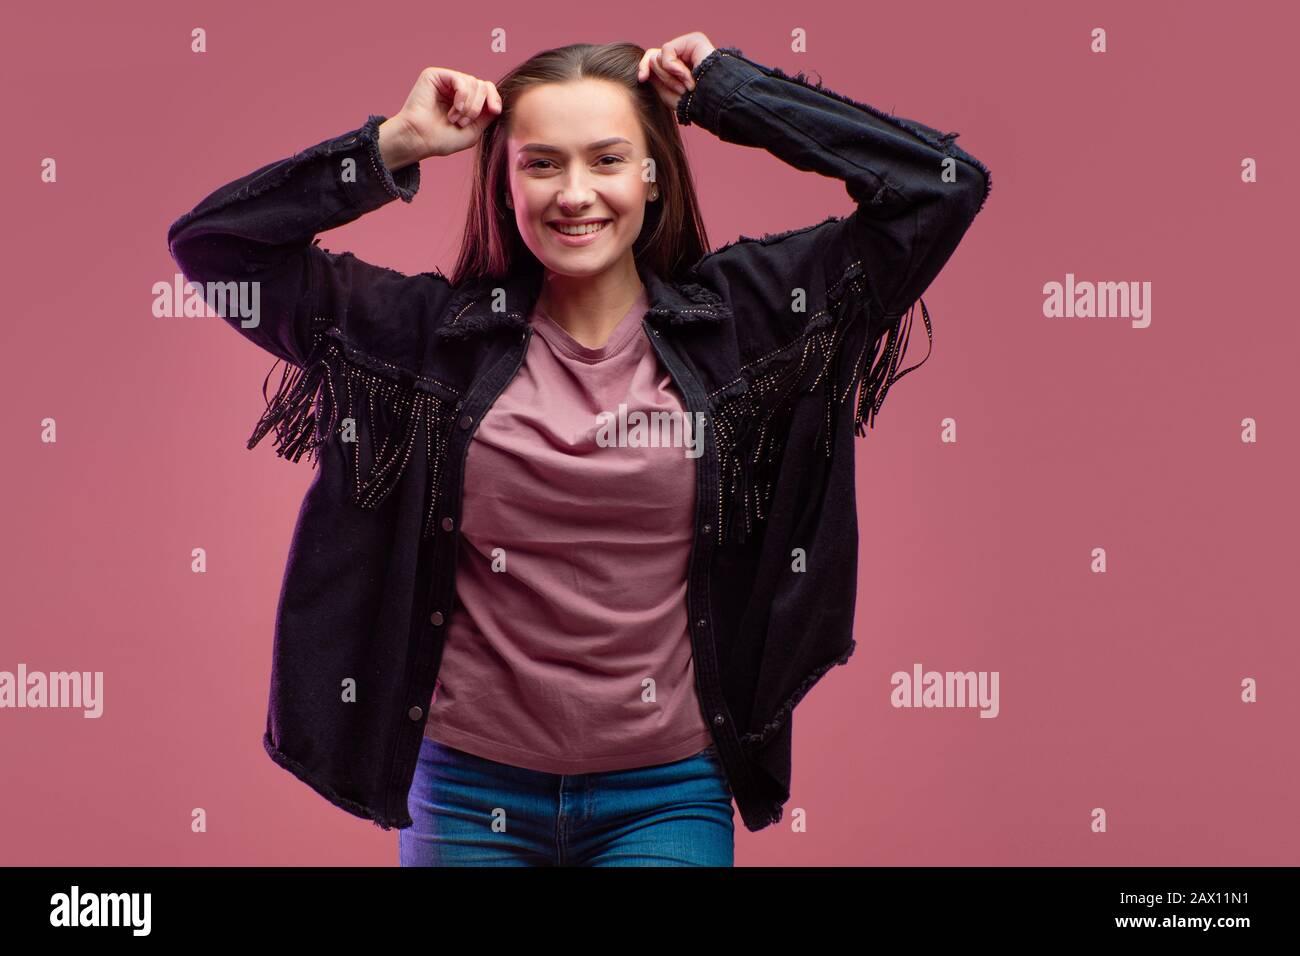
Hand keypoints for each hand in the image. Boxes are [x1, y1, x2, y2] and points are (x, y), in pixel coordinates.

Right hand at [380, 67, 502, 166]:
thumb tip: (497, 102)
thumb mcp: (473, 130)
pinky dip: (462, 96)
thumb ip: (487, 115)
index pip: (487, 90)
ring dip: (469, 106)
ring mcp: (446, 81)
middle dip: (478, 107)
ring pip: (473, 82)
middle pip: (482, 85)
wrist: (420, 140)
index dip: (494, 98)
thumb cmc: (442, 139)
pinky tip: (455, 109)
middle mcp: (456, 88)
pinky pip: (460, 79)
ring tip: (455, 119)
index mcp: (465, 100)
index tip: (495, 110)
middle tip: (463, 123)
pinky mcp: (435, 75)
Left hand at [637, 33, 716, 112]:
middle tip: (681, 90)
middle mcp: (682, 53)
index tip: (642, 79)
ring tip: (688, 86)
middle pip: (654, 58)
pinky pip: (667, 51)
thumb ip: (654, 75)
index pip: (653, 59)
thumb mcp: (667, 91)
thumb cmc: (692, 102)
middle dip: (663, 78)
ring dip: (670, 77)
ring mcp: (688, 45)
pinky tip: (689, 77)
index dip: (644, 67)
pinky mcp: (694, 40)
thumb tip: (646, 61)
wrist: (713, 103)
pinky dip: (674, 69)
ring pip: (659, 57)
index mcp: (677, 65)